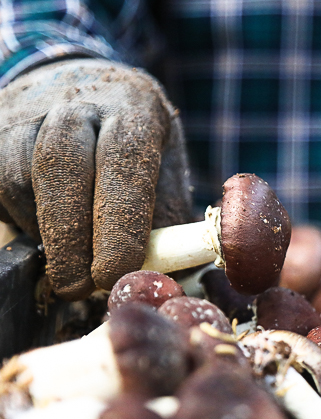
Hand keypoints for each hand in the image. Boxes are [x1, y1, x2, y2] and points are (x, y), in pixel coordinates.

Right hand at [0, 59, 190, 299]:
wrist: (83, 94)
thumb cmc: (134, 153)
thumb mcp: (164, 176)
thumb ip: (164, 223)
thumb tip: (153, 277)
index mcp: (135, 110)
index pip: (124, 158)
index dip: (119, 221)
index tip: (115, 272)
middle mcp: (78, 103)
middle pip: (61, 162)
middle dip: (70, 235)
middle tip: (80, 286)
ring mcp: (27, 114)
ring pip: (20, 177)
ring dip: (44, 232)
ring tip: (70, 261)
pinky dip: (21, 221)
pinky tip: (46, 233)